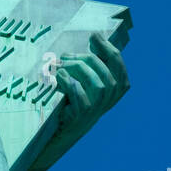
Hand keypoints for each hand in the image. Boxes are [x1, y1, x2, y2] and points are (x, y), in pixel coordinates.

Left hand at [16, 34, 129, 170]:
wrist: (50, 134)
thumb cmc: (64, 101)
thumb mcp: (80, 82)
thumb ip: (89, 65)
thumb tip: (95, 36)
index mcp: (109, 93)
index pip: (119, 70)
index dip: (109, 51)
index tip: (94, 36)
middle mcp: (106, 105)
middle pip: (109, 76)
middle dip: (88, 59)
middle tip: (66, 55)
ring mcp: (94, 114)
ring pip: (99, 86)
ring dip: (79, 70)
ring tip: (59, 65)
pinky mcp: (80, 120)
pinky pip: (82, 99)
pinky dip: (71, 84)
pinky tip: (58, 77)